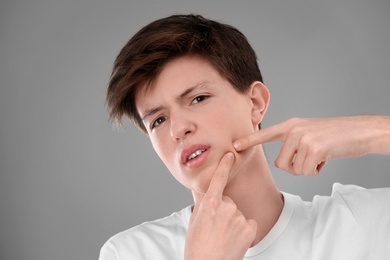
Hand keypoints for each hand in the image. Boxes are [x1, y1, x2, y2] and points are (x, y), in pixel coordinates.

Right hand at [184, 152, 256, 259]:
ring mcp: (239, 218)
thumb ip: (203, 204)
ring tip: (222, 237)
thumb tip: (208, 192)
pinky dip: (243, 230)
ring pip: (237, 213)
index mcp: (210, 203)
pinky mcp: (249, 229)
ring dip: (232, 222)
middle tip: (215, 228)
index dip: (224, 165)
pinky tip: (233, 240)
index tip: (229, 155)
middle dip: (223, 211)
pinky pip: (248, 223)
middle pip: (228, 201)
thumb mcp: (195, 220)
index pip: (219, 179)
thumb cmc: (197, 246)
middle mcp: (226, 207)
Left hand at [233, 116, 389, 175]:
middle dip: (295, 168)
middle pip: (281, 164)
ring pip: (294, 169)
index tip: (234, 145)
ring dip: (307, 169)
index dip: (249, 141)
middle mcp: (294, 130)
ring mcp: (303, 138)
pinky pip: (307, 171)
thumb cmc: (333, 135)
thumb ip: (292, 141)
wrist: (358, 132)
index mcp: (290, 125)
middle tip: (310, 159)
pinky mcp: (313, 148)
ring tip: (319, 156)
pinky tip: (326, 158)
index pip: (265, 134)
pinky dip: (317, 170)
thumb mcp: (308, 132)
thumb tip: (283, 162)